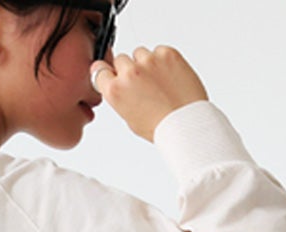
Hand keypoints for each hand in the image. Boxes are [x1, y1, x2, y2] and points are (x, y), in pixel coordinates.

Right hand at [89, 44, 208, 142]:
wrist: (186, 123)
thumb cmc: (161, 126)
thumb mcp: (130, 118)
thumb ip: (120, 96)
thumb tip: (120, 84)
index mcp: (115, 90)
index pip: (99, 70)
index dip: (107, 73)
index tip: (112, 74)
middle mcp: (129, 72)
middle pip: (121, 59)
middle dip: (129, 69)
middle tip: (142, 85)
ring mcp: (148, 61)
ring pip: (140, 53)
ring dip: (146, 64)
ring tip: (158, 83)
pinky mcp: (167, 53)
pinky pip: (159, 50)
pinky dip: (163, 60)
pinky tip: (169, 77)